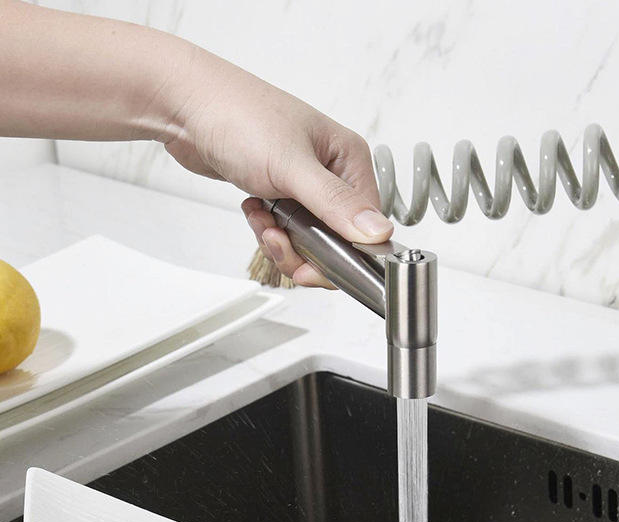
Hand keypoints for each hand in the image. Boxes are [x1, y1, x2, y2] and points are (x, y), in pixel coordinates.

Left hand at [160, 48, 391, 286]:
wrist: (185, 106)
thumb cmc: (237, 117)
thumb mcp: (291, 166)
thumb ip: (335, 204)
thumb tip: (379, 232)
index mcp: (349, 160)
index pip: (366, 227)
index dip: (342, 254)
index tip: (313, 264)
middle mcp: (334, 173)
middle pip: (338, 240)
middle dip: (305, 250)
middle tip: (277, 240)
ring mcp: (307, 185)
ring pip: (310, 241)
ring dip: (283, 242)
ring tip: (261, 220)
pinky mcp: (283, 193)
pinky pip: (288, 232)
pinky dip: (270, 232)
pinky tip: (254, 212)